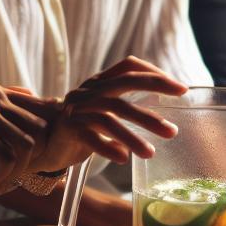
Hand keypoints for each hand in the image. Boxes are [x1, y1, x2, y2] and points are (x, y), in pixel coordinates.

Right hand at [0, 85, 50, 191]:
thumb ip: (9, 119)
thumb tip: (47, 119)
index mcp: (1, 93)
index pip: (45, 113)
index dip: (46, 142)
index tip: (30, 165)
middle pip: (41, 132)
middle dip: (31, 162)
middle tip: (8, 179)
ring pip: (26, 148)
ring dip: (14, 174)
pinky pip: (7, 159)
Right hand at [20, 57, 187, 173]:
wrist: (45, 143)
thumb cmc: (82, 128)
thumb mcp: (104, 111)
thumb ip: (125, 103)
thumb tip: (162, 104)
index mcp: (100, 82)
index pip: (129, 66)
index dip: (155, 73)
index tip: (180, 89)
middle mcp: (89, 91)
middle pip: (124, 86)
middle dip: (151, 104)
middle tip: (172, 127)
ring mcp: (77, 109)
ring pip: (109, 117)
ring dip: (133, 136)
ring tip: (151, 153)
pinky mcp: (68, 129)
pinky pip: (90, 137)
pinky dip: (107, 147)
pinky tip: (123, 158)